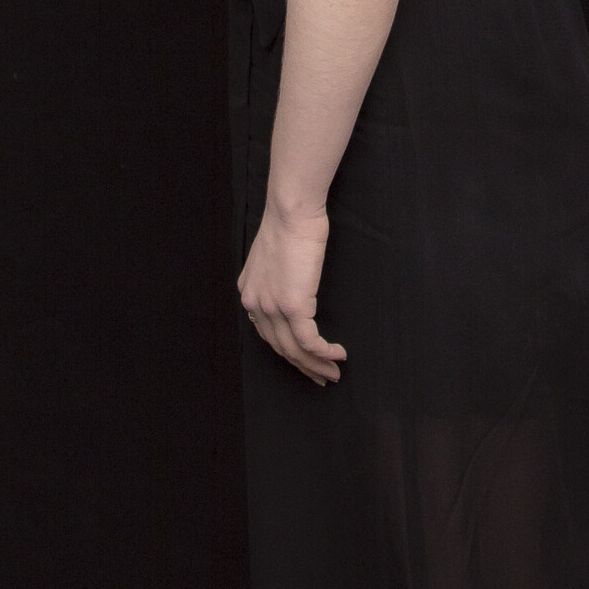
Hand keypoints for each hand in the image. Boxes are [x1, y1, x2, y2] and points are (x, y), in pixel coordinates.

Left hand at [237, 203, 347, 386]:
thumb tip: (292, 286)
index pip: (267, 333)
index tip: (305, 361)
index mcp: (250, 293)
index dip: (288, 351)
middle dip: (303, 367)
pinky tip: (338, 355)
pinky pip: (310, 342)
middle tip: (322, 378)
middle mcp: (256, 305)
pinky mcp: (292, 306)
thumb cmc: (290, 222)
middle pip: (280, 348)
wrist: (292, 210)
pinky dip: (324, 353)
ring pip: (294, 351)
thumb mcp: (275, 255)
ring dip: (317, 366)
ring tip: (335, 374)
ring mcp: (272, 307)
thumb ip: (278, 276)